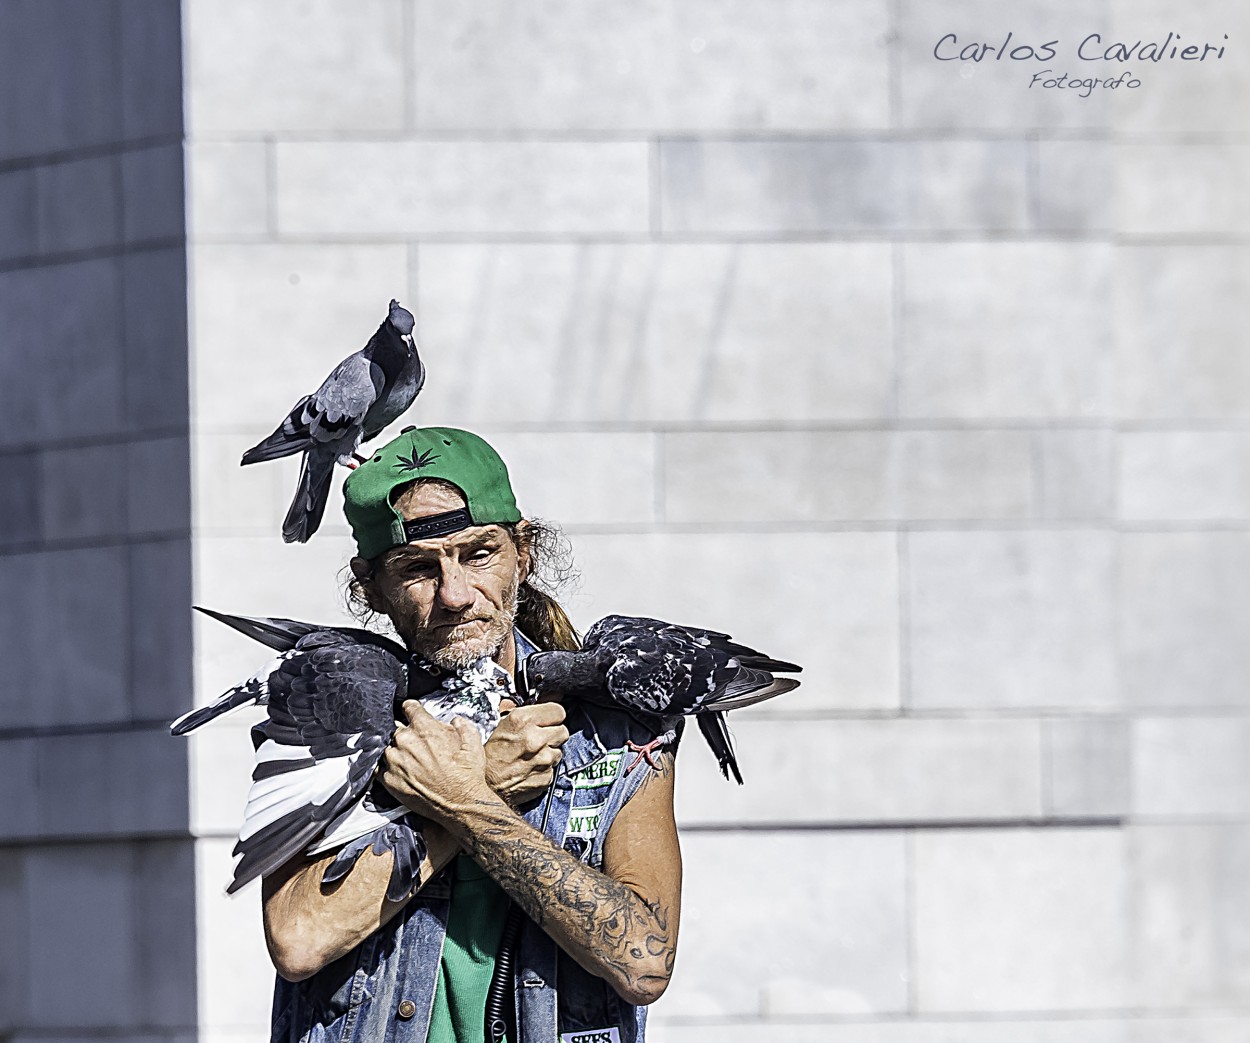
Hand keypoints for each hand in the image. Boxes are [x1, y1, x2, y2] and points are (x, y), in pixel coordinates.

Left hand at [380, 701, 495, 825]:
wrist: (460, 804)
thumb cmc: (467, 774)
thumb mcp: (473, 742)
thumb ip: (461, 725)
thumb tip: (454, 721)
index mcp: (424, 728)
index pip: (409, 707)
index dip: (412, 710)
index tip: (412, 713)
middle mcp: (405, 741)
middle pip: (396, 728)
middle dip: (406, 734)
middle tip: (416, 745)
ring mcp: (394, 761)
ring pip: (387, 747)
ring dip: (396, 751)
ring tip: (408, 760)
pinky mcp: (389, 780)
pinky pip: (380, 767)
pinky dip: (388, 767)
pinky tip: (400, 771)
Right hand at [484, 702, 568, 805]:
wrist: (485, 784)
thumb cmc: (490, 754)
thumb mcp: (501, 723)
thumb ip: (523, 709)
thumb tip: (543, 696)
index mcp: (524, 721)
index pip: (559, 710)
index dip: (553, 715)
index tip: (549, 718)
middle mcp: (536, 739)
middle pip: (563, 730)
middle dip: (553, 732)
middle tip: (540, 736)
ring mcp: (543, 760)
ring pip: (559, 750)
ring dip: (550, 750)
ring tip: (533, 753)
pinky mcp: (546, 777)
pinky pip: (554, 768)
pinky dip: (545, 767)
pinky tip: (531, 766)